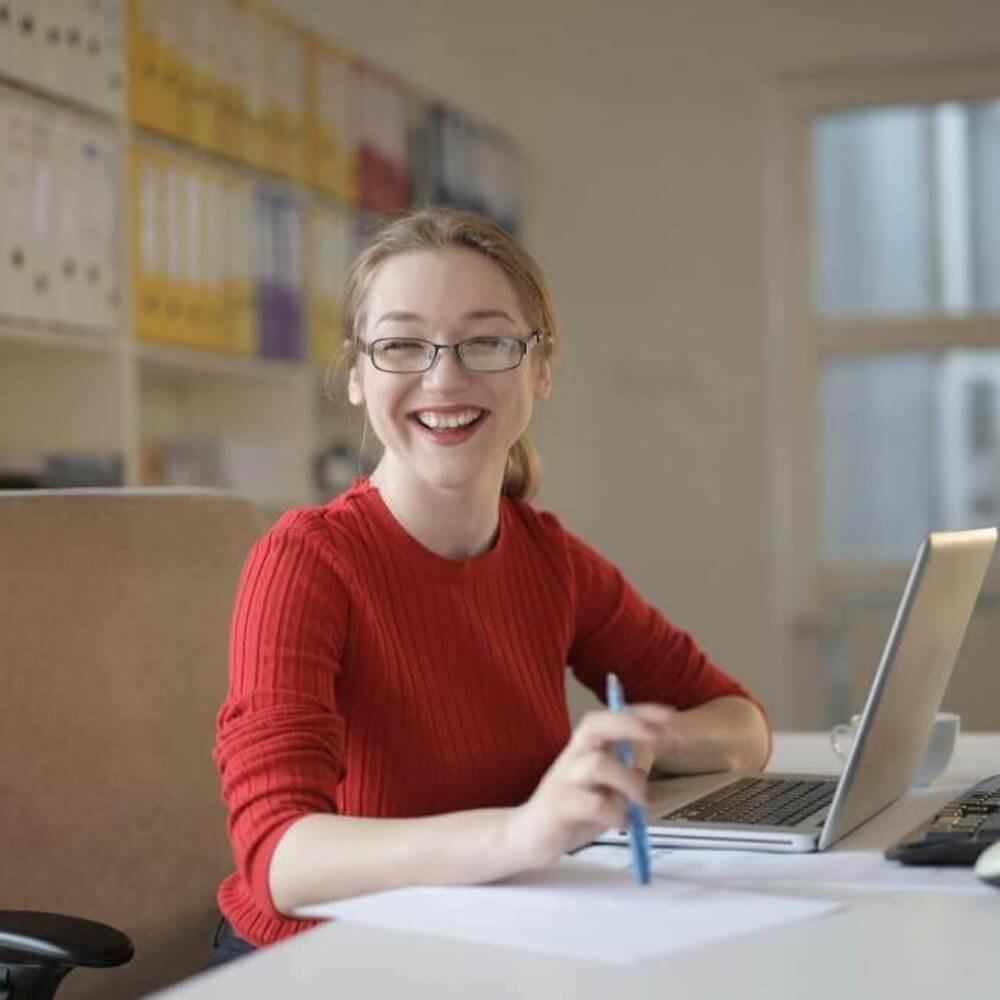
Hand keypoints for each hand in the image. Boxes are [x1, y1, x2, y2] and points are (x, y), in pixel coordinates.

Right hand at [504, 704, 673, 869]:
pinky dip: (615, 813)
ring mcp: (564, 780)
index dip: (638, 712)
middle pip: (595, 726)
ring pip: (598, 764)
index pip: (609, 717)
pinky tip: (620, 823)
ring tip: (642, 801)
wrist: (527, 835)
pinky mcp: (560, 807)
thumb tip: (647, 762)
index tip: (668, 713)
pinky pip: (593, 804)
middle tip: (656, 736)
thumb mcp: (600, 785)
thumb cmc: (571, 808)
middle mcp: (572, 757)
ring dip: (629, 781)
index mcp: (584, 748)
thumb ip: (621, 770)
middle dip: (627, 724)